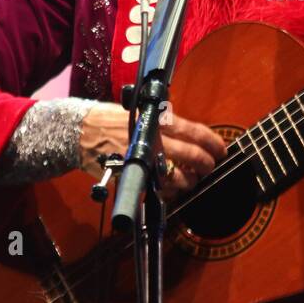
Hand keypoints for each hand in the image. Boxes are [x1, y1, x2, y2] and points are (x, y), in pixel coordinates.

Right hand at [77, 102, 226, 197]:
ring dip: (191, 181)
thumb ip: (166, 122)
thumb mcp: (142, 111)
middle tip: (210, 166)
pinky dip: (170, 191)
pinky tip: (174, 187)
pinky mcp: (134, 177)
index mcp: (158, 121)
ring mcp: (145, 160)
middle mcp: (154, 140)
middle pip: (192, 156)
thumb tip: (191, 134)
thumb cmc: (112, 119)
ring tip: (193, 179)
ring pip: (178, 176)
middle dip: (206, 164)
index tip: (221, 149)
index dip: (213, 143)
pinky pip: (159, 189)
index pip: (195, 132)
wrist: (81, 133)